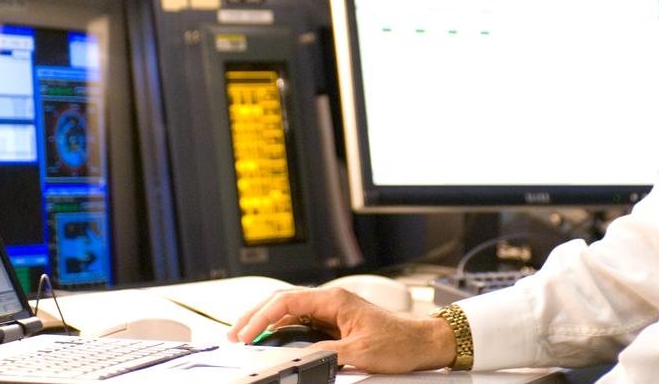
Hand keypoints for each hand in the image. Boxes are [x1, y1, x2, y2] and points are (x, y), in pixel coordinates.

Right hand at [227, 287, 456, 373]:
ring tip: (247, 338)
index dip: (262, 317)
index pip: (287, 301)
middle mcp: (330, 302)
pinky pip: (301, 325)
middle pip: (283, 303)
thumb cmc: (399, 342)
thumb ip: (325, 354)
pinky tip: (272, 342)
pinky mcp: (335, 325)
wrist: (423, 342)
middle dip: (256, 317)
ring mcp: (332, 313)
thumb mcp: (359, 352)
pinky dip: (282, 333)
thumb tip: (297, 359)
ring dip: (267, 325)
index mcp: (334, 299)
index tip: (246, 335)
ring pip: (290, 314)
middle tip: (235, 334)